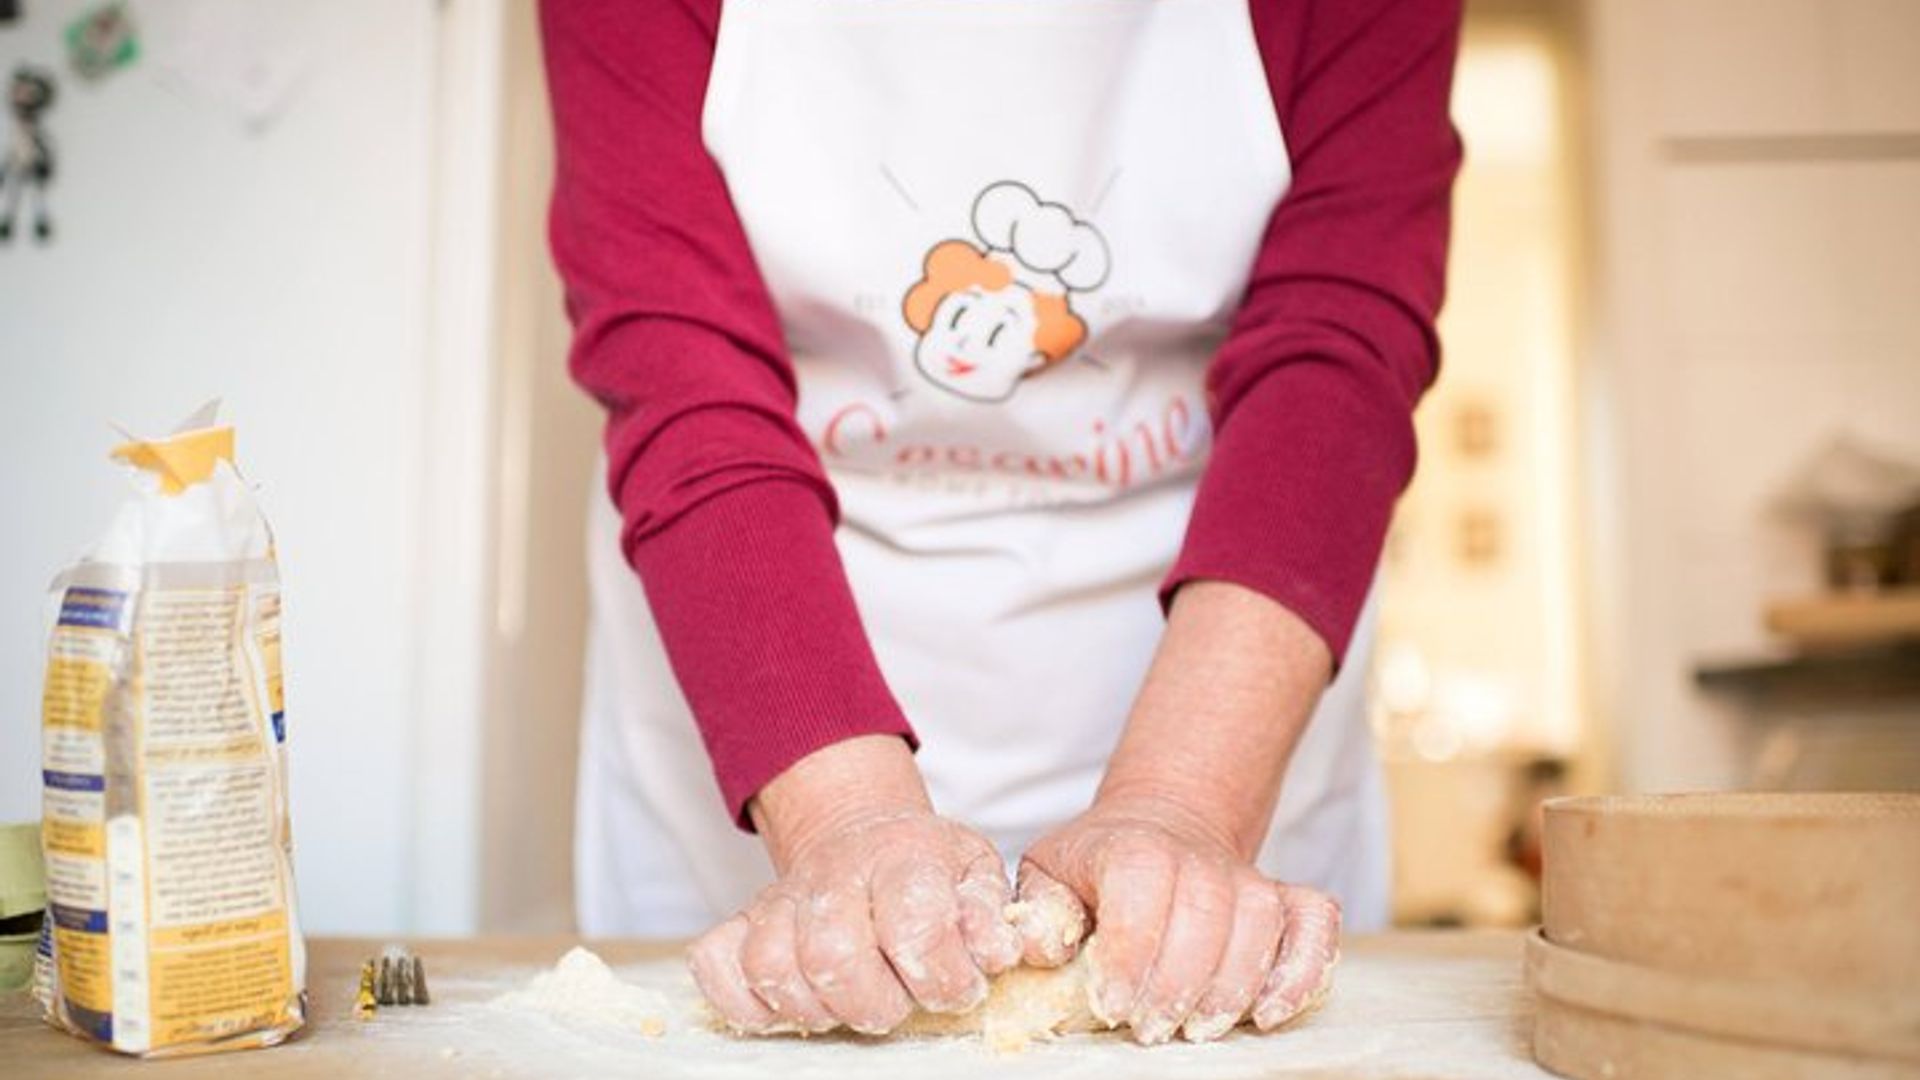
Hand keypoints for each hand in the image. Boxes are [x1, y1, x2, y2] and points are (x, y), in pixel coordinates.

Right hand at [687, 737, 1020, 1033]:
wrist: (862, 835)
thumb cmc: (924, 869)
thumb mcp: (975, 874)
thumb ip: (988, 914)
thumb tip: (1000, 951)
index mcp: (902, 856)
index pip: (914, 922)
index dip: (941, 972)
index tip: (956, 986)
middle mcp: (834, 872)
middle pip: (834, 955)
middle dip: (874, 1002)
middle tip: (896, 1002)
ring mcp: (780, 897)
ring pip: (773, 966)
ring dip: (815, 1006)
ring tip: (848, 1001)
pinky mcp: (740, 921)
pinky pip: (716, 965)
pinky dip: (744, 999)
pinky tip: (787, 1002)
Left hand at [1017, 793, 1340, 1043]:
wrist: (1160, 825)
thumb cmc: (1098, 865)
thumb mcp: (1049, 873)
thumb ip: (1038, 910)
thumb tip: (1040, 947)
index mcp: (1133, 846)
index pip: (1140, 883)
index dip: (1129, 950)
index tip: (1111, 1004)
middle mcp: (1198, 856)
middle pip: (1204, 913)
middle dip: (1177, 984)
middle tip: (1150, 1029)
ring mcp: (1248, 877)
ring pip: (1258, 923)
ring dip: (1232, 985)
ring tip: (1198, 1028)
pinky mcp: (1287, 898)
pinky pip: (1314, 925)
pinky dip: (1304, 969)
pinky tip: (1270, 1012)